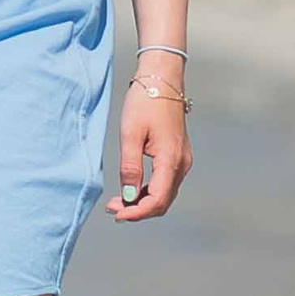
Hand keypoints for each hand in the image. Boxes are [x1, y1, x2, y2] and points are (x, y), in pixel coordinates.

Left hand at [106, 80, 190, 220]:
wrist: (162, 80)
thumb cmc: (145, 103)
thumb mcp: (131, 134)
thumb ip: (130, 167)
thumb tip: (128, 196)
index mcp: (171, 160)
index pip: (157, 200)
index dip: (137, 212)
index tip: (116, 214)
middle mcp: (182, 164)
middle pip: (163, 201)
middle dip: (138, 210)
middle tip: (112, 209)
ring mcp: (182, 160)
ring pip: (165, 194)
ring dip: (143, 202)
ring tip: (117, 201)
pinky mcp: (178, 156)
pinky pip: (165, 183)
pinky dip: (149, 191)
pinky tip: (131, 190)